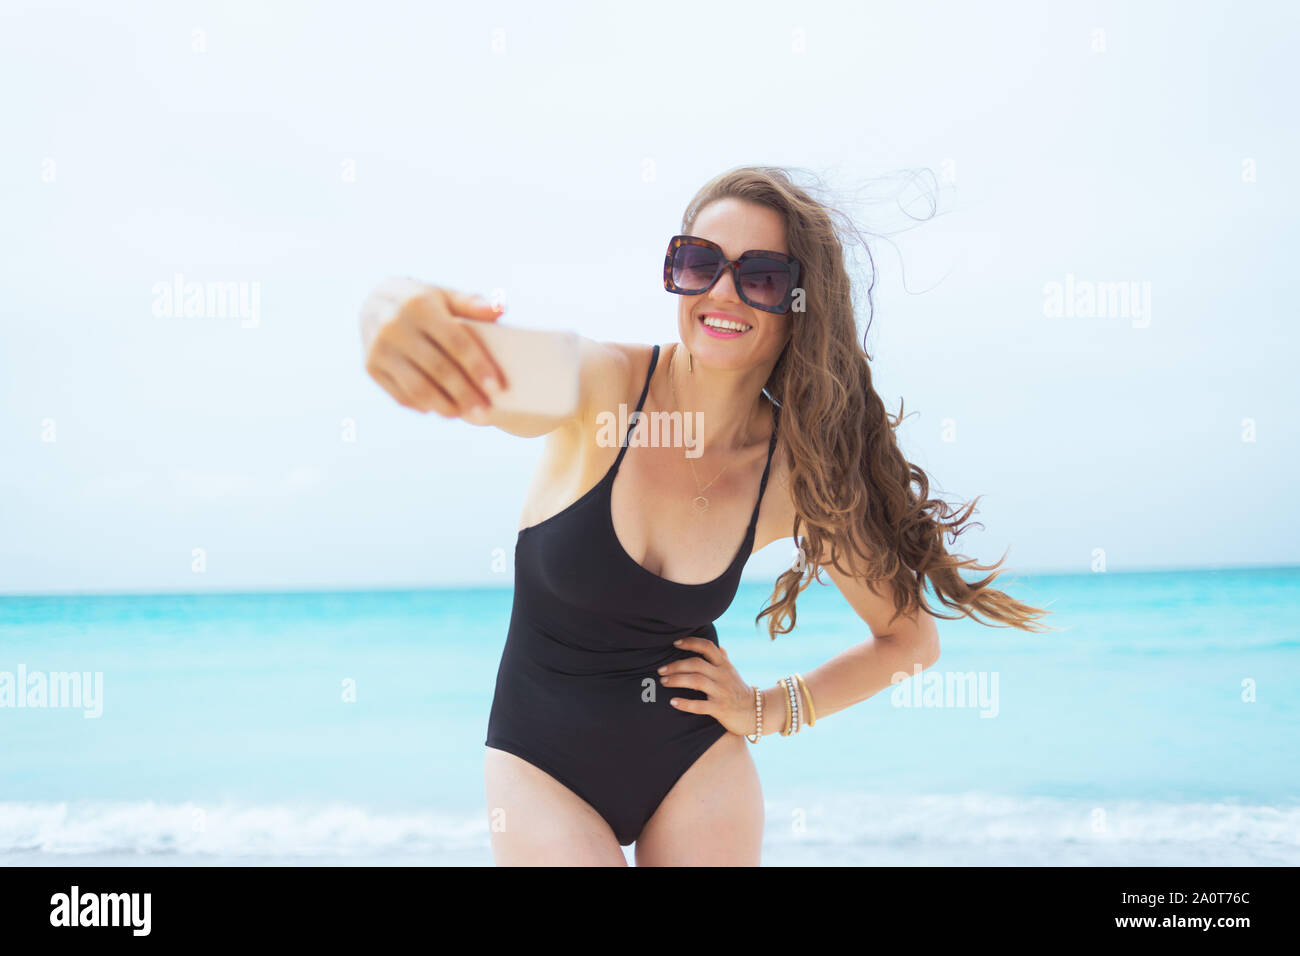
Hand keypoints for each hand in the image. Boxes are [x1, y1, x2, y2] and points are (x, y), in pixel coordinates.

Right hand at [361, 277, 506, 417]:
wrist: (374, 301)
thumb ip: (471, 303)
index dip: (477, 366)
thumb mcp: (444, 295)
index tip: (497, 388)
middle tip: (485, 413)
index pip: (455, 341)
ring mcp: (379, 349)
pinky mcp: (370, 366)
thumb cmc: (422, 301)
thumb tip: (500, 308)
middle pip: (438, 369)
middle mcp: (395, 327)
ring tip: (466, 415)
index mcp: (419, 306)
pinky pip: (400, 394)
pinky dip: (423, 406)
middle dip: (465, 394)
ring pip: (417, 387)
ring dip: (444, 406)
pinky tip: (442, 410)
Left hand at [658, 636, 755, 735]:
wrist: (756, 712)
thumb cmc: (739, 691)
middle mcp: (722, 676)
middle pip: (697, 664)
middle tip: (661, 670)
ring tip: (664, 682)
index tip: (675, 643)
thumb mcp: (733, 673)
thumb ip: (724, 659)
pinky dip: (685, 703)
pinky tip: (673, 702)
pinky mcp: (720, 709)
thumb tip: (719, 646)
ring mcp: (722, 692)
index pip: (707, 647)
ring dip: (677, 680)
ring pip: (696, 681)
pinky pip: (700, 706)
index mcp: (724, 665)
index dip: (690, 642)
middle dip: (676, 665)